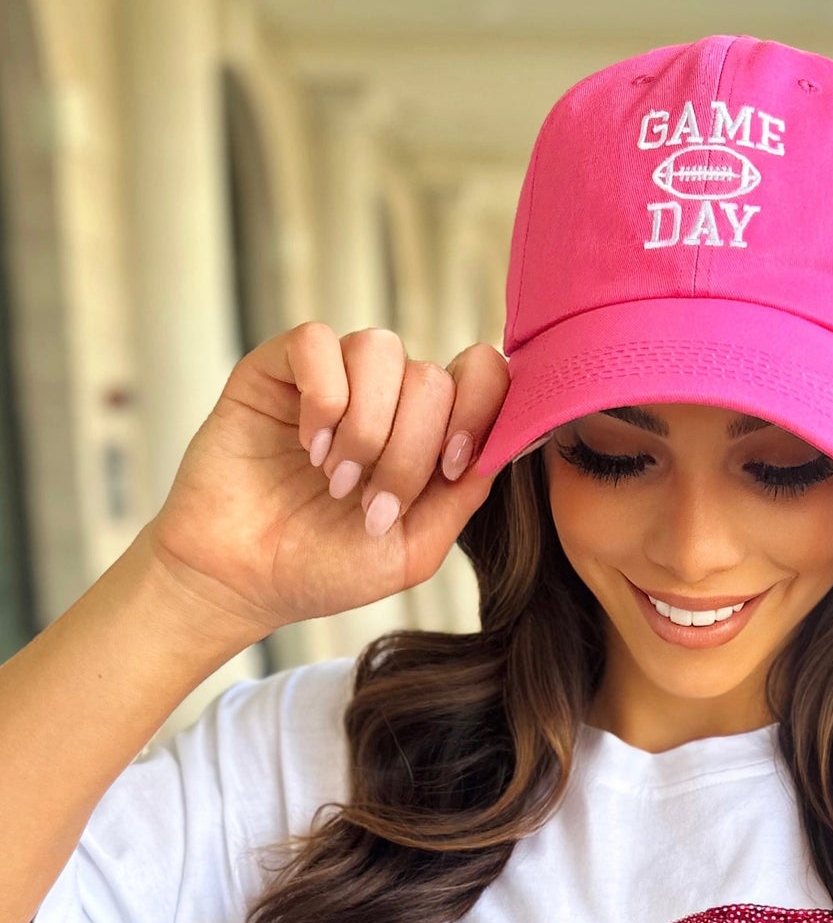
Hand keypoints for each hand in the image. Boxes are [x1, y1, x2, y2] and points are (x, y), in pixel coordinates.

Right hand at [147, 322, 513, 639]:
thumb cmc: (324, 569)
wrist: (242, 580)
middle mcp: (387, 398)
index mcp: (428, 434)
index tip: (454, 468)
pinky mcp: (278, 368)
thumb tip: (500, 444)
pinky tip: (307, 444)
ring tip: (334, 479)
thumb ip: (463, 498)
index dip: (481, 412)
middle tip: (366, 502)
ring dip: (365, 426)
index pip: (483, 376)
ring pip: (380, 349)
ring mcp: (334, 378)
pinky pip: (318, 342)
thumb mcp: (413, 550)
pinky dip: (322, 398)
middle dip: (408, 450)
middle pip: (432, 378)